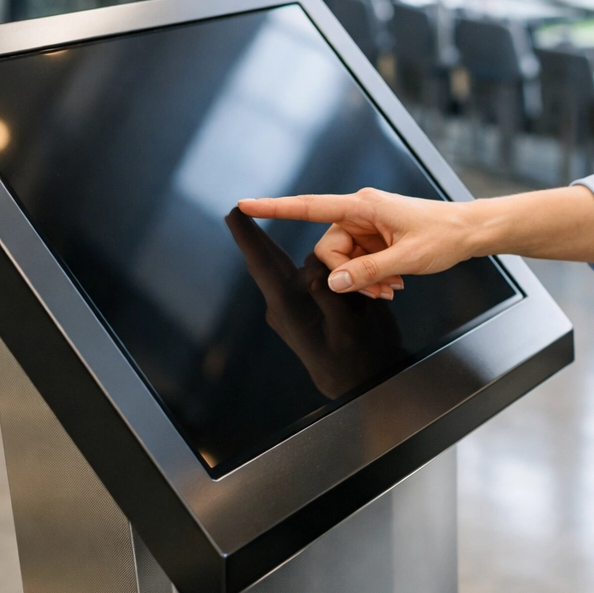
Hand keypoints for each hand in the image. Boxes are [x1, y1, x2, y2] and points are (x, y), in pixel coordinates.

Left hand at [225, 209, 405, 398]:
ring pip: (287, 268)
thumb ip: (331, 296)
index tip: (233, 214)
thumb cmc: (356, 358)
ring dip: (286, 250)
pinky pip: (302, 277)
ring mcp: (293, 308)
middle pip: (268, 262)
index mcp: (289, 308)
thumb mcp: (349, 326)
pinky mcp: (305, 308)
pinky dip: (306, 264)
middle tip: (239, 210)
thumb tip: (313, 270)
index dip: (248, 238)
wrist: (360, 382)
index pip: (263, 266)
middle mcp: (285, 305)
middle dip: (255, 235)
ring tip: (276, 234)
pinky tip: (313, 258)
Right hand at [237, 188, 482, 297]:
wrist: (469, 231)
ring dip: (363, 279)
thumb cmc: (444, 236)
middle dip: (348, 274)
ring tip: (392, 288)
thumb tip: (333, 283)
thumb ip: (367, 273)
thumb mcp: (406, 260)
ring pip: (344, 258)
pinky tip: (393, 284)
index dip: (275, 208)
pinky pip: (359, 259)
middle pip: (329, 247)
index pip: (310, 206)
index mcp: (363, 206)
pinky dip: (372, 276)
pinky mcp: (376, 236)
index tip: (245, 204)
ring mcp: (368, 225)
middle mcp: (361, 211)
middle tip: (380, 291)